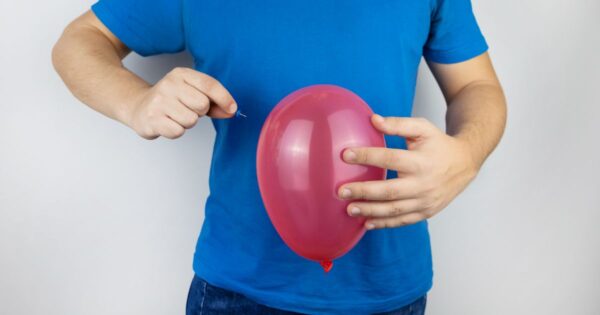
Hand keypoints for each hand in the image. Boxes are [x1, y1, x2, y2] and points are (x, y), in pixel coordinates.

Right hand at [125, 67, 236, 138]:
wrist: (139, 106)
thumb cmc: (172, 100)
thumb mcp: (192, 92)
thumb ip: (214, 102)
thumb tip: (232, 111)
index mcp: (181, 74)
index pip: (209, 84)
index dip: (224, 98)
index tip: (232, 109)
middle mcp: (169, 84)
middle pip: (202, 104)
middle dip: (200, 112)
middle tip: (187, 109)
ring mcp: (159, 101)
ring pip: (191, 120)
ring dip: (187, 123)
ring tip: (176, 116)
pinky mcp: (152, 119)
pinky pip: (178, 131)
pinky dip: (177, 131)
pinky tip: (168, 123)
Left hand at [338, 114, 478, 229]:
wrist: (465, 164)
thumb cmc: (439, 144)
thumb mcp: (422, 128)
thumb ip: (398, 124)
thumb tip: (373, 120)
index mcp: (421, 161)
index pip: (389, 159)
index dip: (367, 156)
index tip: (345, 154)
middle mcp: (423, 184)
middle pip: (389, 191)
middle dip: (363, 192)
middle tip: (341, 191)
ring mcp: (425, 201)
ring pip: (394, 210)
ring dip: (370, 211)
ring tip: (349, 209)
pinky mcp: (426, 212)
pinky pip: (402, 220)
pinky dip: (384, 223)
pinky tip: (367, 223)